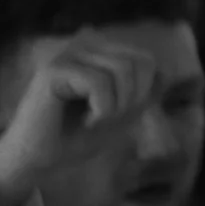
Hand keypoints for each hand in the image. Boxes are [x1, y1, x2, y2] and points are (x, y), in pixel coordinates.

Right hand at [0, 33, 163, 205]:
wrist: (40, 160)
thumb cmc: (79, 135)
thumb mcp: (124, 111)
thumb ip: (145, 90)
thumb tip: (164, 71)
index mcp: (102, 52)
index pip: (148, 60)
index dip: (145, 92)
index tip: (121, 113)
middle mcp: (85, 45)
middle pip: (140, 63)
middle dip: (132, 99)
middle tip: (106, 118)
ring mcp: (69, 54)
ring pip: (122, 71)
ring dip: (116, 107)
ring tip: (94, 119)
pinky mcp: (54, 69)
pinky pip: (100, 83)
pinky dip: (101, 110)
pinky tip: (84, 120)